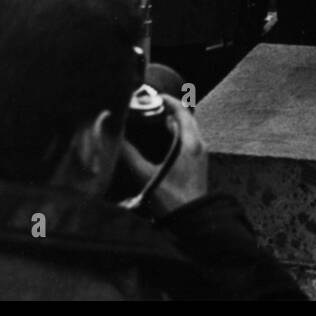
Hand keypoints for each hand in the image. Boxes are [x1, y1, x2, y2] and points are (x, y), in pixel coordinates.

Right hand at [118, 94, 207, 215]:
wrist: (192, 220)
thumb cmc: (172, 199)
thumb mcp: (146, 176)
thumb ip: (130, 156)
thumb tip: (115, 139)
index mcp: (190, 142)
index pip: (182, 111)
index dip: (168, 100)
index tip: (153, 95)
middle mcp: (198, 145)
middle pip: (186, 118)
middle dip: (168, 109)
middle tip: (149, 106)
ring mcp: (200, 155)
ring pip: (187, 129)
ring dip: (172, 122)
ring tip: (153, 120)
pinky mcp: (197, 164)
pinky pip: (188, 140)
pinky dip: (176, 134)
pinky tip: (162, 142)